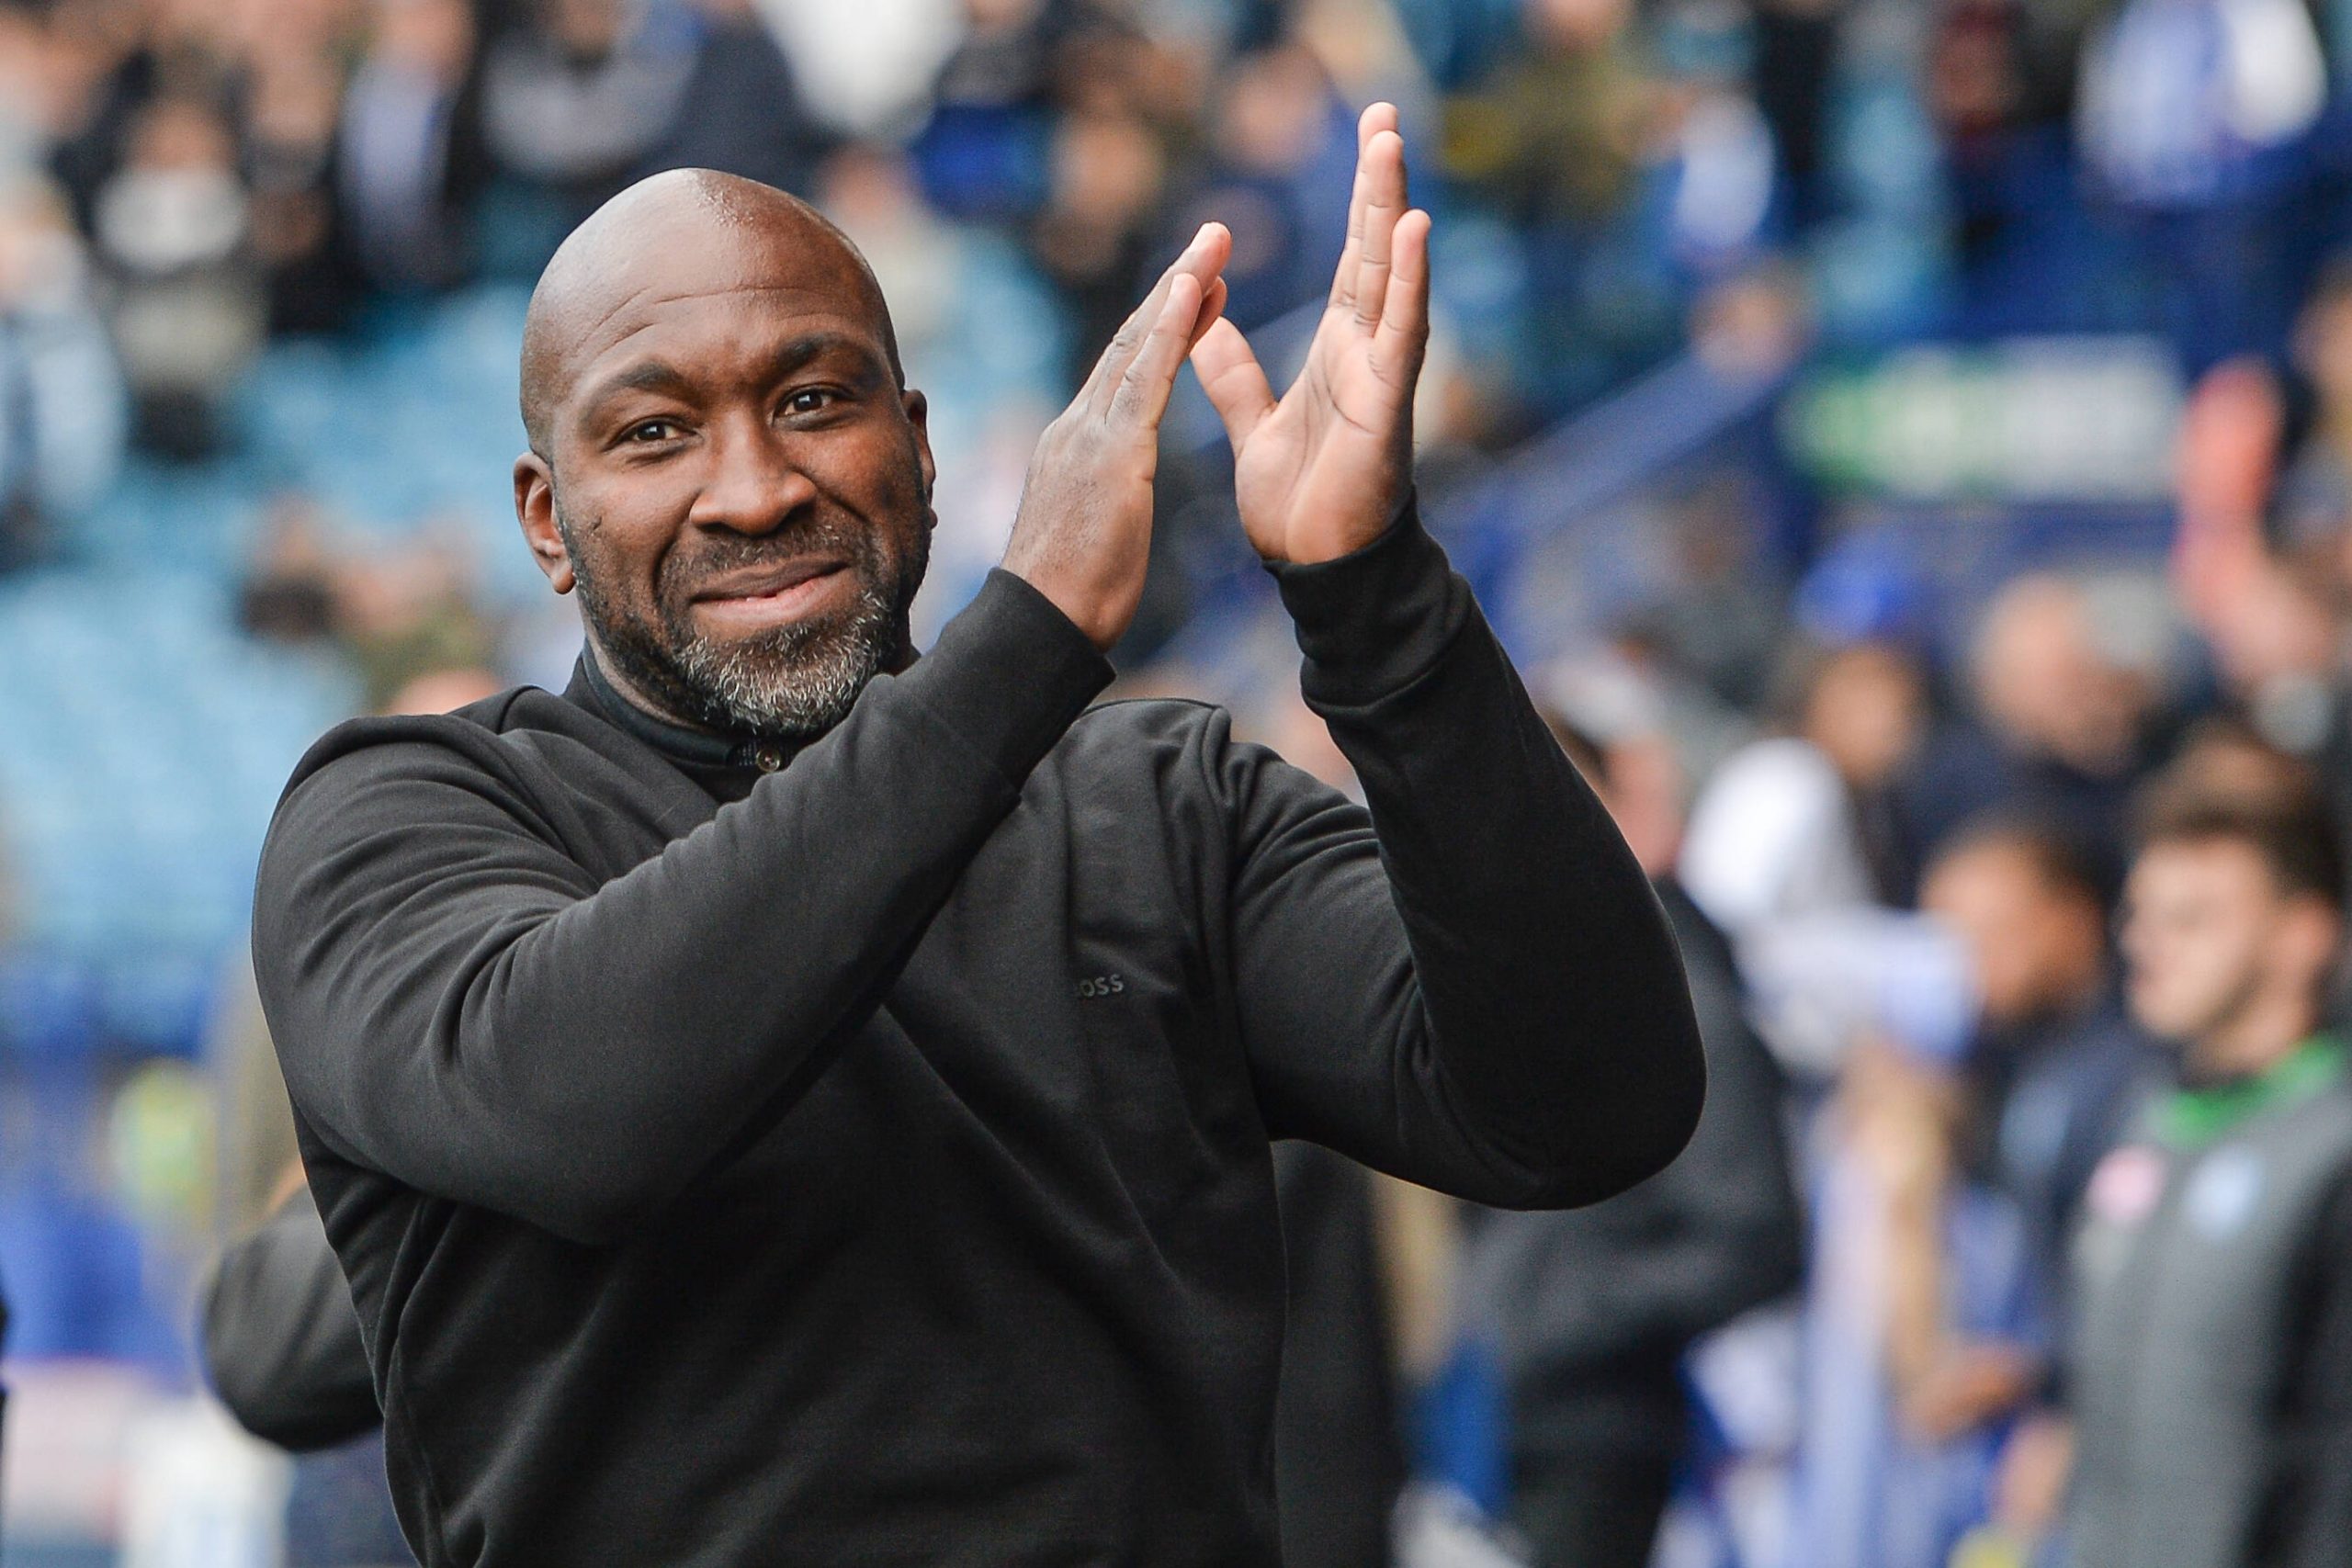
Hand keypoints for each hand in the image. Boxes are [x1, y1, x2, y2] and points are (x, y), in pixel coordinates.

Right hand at [1001, 223, 1231, 648]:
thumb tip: (1107, 490)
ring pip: (1138, 345)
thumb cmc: (1068, 597)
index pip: (1123, 372)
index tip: (1194, 290)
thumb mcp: (1091, 529)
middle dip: (1172, 289)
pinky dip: (1172, 329)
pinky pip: (1148, 377)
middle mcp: (1077, 426)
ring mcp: (1089, 434)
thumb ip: (1099, 494)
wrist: (1040, 626)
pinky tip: (1195, 290)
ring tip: (1214, 245)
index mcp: (1076, 445)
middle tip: (1211, 240)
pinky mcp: (1111, 453)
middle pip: (1130, 342)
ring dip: (1179, 289)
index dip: (1159, 326)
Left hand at [1190, 103, 1430, 563]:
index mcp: (1337, 351)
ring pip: (1391, 276)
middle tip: (1382, 113)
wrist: (1314, 570)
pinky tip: (1414, 230)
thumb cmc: (1298, 507)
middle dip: (1378, 183)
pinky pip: (1401, 333)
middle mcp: (1365, 351)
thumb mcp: (1254, 425)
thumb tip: (1209, 324)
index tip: (1367, 137)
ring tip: (1390, 147)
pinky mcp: (1387, 404)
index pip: (1351, 259)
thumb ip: (1235, 375)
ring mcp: (1382, 373)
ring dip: (1391, 210)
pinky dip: (1410, 282)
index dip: (1359, 200)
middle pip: (1374, 250)